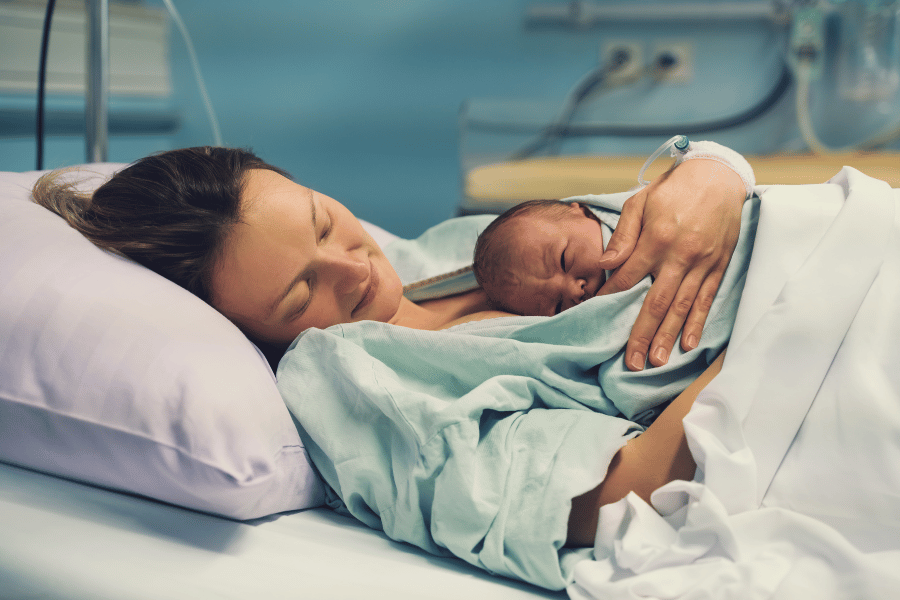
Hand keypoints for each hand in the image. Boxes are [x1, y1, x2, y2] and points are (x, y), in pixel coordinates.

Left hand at [596, 159, 743, 370]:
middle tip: (632, 362)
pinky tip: (688, 343)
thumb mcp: (641, 202)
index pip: (628, 278)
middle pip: (657, 302)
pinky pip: (707, 299)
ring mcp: (703, 263)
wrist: (719, 176)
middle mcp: (681, 255)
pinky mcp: (719, 266)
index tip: (596, 317)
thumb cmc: (673, 189)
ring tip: (657, 362)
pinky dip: (697, 323)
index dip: (610, 298)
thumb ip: (623, 235)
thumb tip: (605, 264)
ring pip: (682, 307)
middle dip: (642, 335)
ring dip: (669, 337)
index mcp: (657, 239)